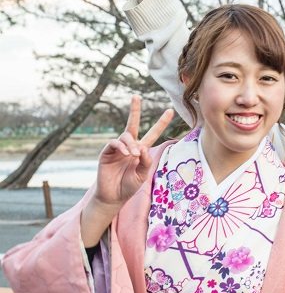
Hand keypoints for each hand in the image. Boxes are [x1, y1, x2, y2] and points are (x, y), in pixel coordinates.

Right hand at [81, 96, 172, 246]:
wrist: (114, 196)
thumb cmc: (129, 186)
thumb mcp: (143, 175)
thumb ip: (146, 162)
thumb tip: (143, 148)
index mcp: (141, 150)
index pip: (153, 133)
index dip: (161, 123)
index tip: (170, 110)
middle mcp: (129, 146)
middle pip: (132, 124)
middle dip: (134, 110)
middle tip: (136, 96)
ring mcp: (117, 148)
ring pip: (126, 136)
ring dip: (131, 144)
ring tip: (134, 155)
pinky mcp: (107, 153)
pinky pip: (114, 143)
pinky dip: (121, 146)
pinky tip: (126, 153)